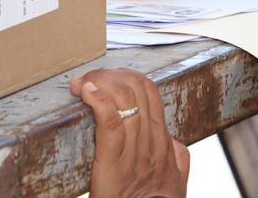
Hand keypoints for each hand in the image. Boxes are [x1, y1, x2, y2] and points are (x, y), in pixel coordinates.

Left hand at [70, 68, 189, 197]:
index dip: (126, 76)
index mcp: (163, 141)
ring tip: (82, 83)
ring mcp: (134, 152)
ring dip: (99, 83)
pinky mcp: (113, 164)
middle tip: (88, 78)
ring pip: (123, 101)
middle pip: (135, 89)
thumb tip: (172, 141)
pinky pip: (110, 123)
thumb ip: (176, 157)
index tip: (107, 78)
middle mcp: (152, 141)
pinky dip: (99, 101)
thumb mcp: (176, 181)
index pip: (149, 91)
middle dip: (110, 75)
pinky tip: (87, 91)